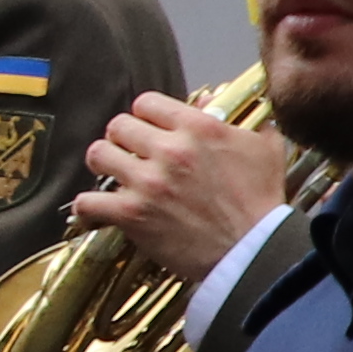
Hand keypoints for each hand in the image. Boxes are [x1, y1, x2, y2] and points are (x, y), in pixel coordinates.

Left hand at [75, 91, 292, 279]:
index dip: (146, 114)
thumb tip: (209, 103)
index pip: (147, 103)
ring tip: (114, 174)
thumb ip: (239, 121)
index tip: (149, 126)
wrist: (253, 248)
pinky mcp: (132, 214)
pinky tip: (99, 208)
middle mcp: (170, 150)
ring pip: (98, 155)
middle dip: (123, 137)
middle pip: (118, 126)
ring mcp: (148, 182)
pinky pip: (88, 201)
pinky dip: (89, 206)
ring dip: (104, 164)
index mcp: (200, 129)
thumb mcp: (264, 148)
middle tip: (129, 151)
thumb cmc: (261, 201)